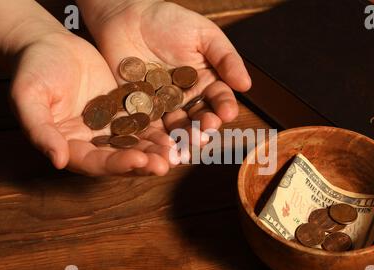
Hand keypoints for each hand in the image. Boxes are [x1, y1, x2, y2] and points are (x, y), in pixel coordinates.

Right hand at [11, 31, 176, 175]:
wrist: (53, 45)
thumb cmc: (34, 69)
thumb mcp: (29, 97)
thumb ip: (40, 130)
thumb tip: (58, 161)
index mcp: (69, 146)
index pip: (94, 162)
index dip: (117, 163)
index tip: (139, 160)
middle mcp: (92, 142)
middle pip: (120, 159)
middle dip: (143, 163)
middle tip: (165, 165)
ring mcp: (110, 128)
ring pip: (136, 145)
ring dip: (156, 151)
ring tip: (176, 153)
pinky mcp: (125, 113)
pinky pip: (144, 124)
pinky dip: (159, 131)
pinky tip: (176, 133)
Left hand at [78, 0, 251, 143]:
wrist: (127, 16)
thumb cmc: (170, 21)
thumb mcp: (204, 34)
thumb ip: (225, 58)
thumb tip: (246, 85)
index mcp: (207, 83)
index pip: (219, 99)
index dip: (224, 107)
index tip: (227, 113)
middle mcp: (188, 99)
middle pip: (199, 118)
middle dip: (202, 128)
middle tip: (203, 135)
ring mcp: (164, 107)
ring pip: (176, 127)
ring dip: (181, 139)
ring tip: (184, 148)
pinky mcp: (141, 111)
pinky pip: (149, 127)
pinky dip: (155, 138)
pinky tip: (161, 146)